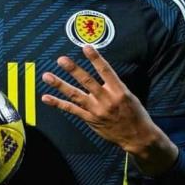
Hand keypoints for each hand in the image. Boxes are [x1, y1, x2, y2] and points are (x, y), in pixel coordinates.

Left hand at [41, 45, 177, 175]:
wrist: (138, 137)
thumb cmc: (135, 114)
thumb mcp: (129, 94)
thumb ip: (113, 84)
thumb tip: (100, 69)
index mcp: (119, 91)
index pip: (105, 71)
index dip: (95, 58)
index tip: (86, 47)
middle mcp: (106, 100)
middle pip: (87, 82)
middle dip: (73, 70)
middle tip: (62, 60)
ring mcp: (96, 110)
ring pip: (75, 95)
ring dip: (60, 85)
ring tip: (47, 76)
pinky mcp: (90, 119)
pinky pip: (71, 110)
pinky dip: (58, 103)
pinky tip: (47, 98)